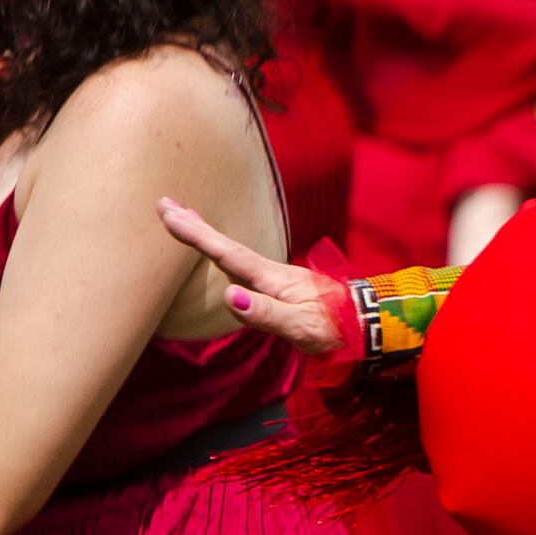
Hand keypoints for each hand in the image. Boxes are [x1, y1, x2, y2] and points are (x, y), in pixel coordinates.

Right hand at [158, 198, 348, 355]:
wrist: (370, 327)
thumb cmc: (337, 329)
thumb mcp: (300, 326)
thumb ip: (265, 313)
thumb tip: (228, 295)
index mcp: (272, 278)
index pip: (228, 254)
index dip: (197, 235)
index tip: (169, 214)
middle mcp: (272, 273)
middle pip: (227, 246)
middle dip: (196, 228)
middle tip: (165, 205)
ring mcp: (278, 279)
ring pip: (234, 252)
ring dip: (208, 237)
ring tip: (184, 220)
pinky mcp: (282, 289)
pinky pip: (244, 265)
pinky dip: (226, 254)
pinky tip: (222, 256)